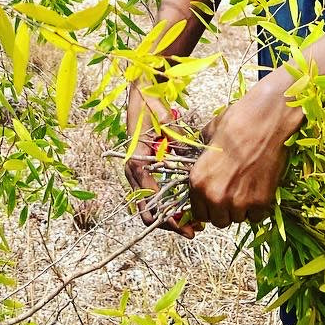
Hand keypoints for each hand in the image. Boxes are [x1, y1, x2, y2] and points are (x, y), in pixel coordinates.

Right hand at [124, 85, 199, 237]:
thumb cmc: (150, 104)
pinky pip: (153, 193)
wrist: (140, 93)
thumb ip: (171, 134)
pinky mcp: (144, 168)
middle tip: (191, 231)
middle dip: (168, 221)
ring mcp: (137, 170)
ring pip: (149, 203)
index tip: (180, 224)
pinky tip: (184, 209)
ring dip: (168, 216)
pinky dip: (167, 204)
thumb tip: (180, 146)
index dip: (164, 212)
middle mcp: (133, 169)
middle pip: (147, 205)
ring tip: (191, 226)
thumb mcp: (161, 118)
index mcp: (136, 159)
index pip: (147, 194)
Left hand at [188, 75, 303, 227]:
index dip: (207, 206)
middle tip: (233, 193)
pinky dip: (258, 207)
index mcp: (198, 181)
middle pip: (218, 220)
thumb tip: (202, 165)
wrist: (265, 122)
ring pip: (238, 219)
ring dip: (242, 208)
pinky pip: (257, 217)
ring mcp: (238, 202)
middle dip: (224, 210)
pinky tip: (259, 188)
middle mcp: (215, 196)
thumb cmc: (236, 124)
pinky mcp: (260, 202)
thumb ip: (202, 160)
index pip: (198, 213)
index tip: (215, 200)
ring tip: (247, 186)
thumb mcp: (207, 138)